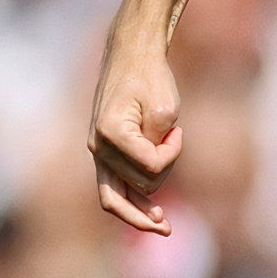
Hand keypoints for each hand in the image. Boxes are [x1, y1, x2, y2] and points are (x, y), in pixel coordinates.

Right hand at [91, 45, 181, 235]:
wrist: (130, 57)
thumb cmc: (150, 79)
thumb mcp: (165, 110)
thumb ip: (159, 146)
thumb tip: (153, 178)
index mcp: (110, 134)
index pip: (151, 166)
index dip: (173, 153)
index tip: (178, 130)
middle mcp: (98, 148)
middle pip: (140, 184)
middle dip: (165, 171)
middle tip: (174, 141)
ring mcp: (98, 153)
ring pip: (121, 196)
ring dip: (150, 193)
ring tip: (166, 195)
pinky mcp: (104, 154)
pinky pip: (113, 190)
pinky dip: (132, 206)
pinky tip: (154, 220)